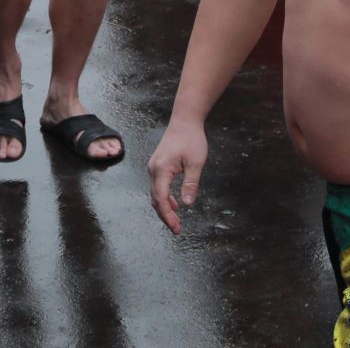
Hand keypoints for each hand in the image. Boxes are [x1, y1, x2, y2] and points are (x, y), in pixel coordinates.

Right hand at [147, 120, 208, 234]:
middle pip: (155, 199)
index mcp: (161, 169)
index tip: (176, 228)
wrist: (184, 120)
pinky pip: (157, 186)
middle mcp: (153, 169)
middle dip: (165, 216)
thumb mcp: (196, 162)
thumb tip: (188, 204)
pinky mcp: (157, 165)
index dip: (167, 216)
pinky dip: (164, 197)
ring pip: (155, 193)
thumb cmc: (191, 139)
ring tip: (176, 221)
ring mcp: (153, 167)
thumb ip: (190, 184)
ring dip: (164, 208)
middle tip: (177, 229)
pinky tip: (174, 204)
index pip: (160, 199)